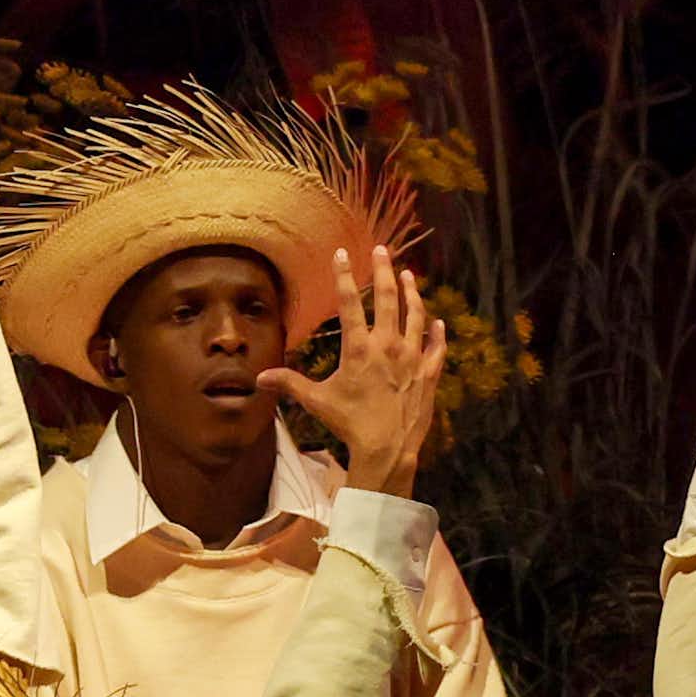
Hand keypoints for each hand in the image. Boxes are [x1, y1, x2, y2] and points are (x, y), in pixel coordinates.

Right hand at [256, 246, 444, 495]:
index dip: (344, 276)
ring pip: (415, 314)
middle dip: (383, 270)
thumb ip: (290, 384)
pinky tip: (436, 322)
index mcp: (359, 349)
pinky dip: (436, 332)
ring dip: (411, 292)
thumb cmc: (349, 423)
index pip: (349, 303)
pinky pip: (436, 346)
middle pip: (387, 298)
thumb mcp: (317, 401)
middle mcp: (388, 346)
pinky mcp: (429, 372)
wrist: (388, 447)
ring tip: (408, 274)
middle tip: (382, 250)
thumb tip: (260, 378)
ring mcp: (413, 357)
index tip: (342, 254)